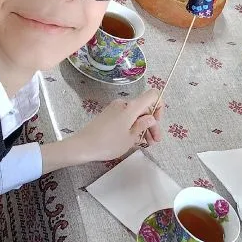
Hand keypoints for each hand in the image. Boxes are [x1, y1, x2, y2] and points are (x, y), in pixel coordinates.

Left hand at [44, 89, 160, 171]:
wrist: (83, 145)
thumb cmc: (108, 143)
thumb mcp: (130, 138)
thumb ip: (143, 125)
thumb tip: (151, 118)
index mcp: (131, 107)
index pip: (153, 95)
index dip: (159, 106)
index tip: (156, 122)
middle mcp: (124, 103)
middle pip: (144, 108)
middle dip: (151, 123)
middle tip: (154, 141)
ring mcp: (115, 108)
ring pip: (135, 113)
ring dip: (142, 126)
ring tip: (145, 143)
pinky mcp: (108, 114)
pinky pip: (125, 116)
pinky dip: (132, 125)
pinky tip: (132, 139)